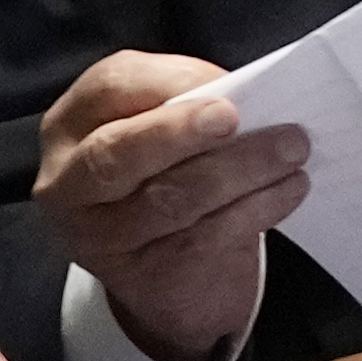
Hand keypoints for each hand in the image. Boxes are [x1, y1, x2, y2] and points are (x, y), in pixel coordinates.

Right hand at [33, 52, 308, 360]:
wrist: (161, 274)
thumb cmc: (162, 175)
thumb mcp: (154, 132)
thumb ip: (180, 104)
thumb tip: (242, 92)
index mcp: (70, 128)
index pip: (106, 89)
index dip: (164, 81)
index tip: (220, 82)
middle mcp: (70, 185)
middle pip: (117, 153)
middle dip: (180, 132)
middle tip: (235, 118)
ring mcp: (103, 239)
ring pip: (170, 199)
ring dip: (240, 169)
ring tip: (291, 149)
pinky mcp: (144, 280)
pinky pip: (205, 238)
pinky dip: (256, 208)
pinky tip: (290, 188)